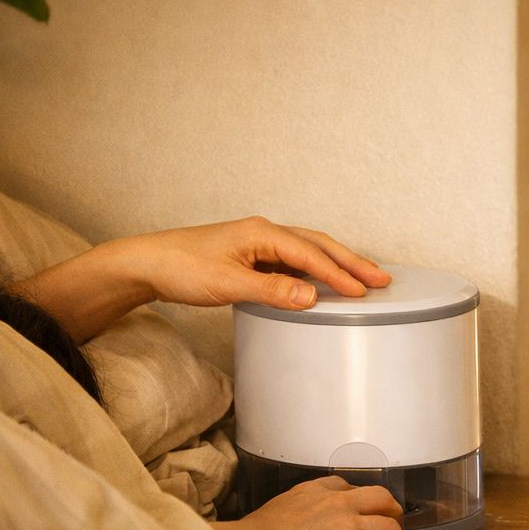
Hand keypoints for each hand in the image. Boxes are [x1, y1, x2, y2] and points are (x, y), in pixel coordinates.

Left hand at [17, 216, 391, 341]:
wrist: (146, 262)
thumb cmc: (181, 268)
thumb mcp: (227, 284)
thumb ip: (272, 291)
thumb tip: (312, 297)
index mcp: (262, 233)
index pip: (311, 254)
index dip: (339, 274)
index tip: (364, 292)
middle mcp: (264, 232)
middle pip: (318, 245)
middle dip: (351, 262)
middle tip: (382, 278)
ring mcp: (258, 242)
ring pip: (308, 250)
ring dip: (336, 263)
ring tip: (363, 278)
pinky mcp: (251, 254)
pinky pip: (293, 259)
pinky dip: (315, 268)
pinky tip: (322, 282)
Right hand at [212, 476, 411, 529]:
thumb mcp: (276, 509)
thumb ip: (294, 511)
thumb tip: (293, 527)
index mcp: (316, 491)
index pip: (347, 486)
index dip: (361, 497)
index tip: (365, 506)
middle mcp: (338, 503)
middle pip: (380, 500)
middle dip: (392, 511)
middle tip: (395, 523)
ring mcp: (350, 526)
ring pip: (391, 529)